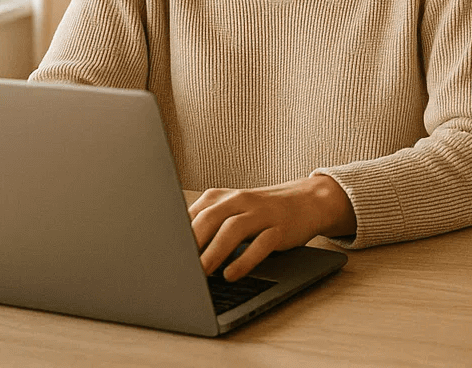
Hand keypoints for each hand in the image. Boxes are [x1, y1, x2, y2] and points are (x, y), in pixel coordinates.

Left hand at [189, 175, 354, 280]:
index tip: (164, 256)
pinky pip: (261, 243)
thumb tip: (173, 254)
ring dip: (215, 252)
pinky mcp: (280, 227)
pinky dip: (245, 259)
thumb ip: (204, 227)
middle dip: (193, 244)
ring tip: (202, 274)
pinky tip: (232, 274)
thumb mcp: (230, 213)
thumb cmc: (260, 212)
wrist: (307, 201)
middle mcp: (240, 200)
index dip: (177, 236)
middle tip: (179, 268)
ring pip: (234, 229)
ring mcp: (262, 213)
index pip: (192, 215)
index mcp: (221, 197)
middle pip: (210, 218)